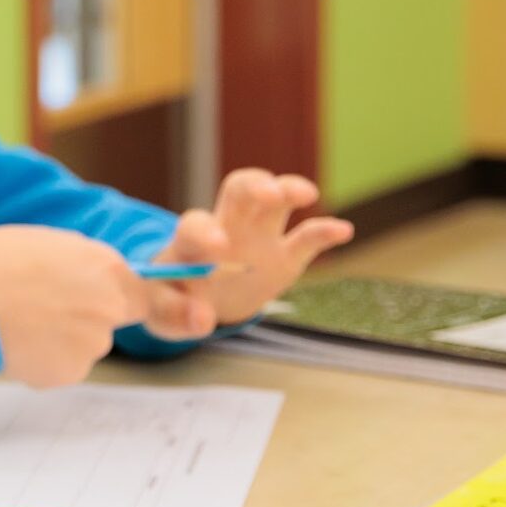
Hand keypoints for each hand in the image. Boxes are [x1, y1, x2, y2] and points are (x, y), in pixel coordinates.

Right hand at [0, 225, 146, 386]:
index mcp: (107, 269)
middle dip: (86, 319)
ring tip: (21, 324)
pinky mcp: (69, 372)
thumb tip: (94, 278)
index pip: (138, 294)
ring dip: (61, 341)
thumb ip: (84, 265)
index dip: (113, 298)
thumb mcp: (50, 244)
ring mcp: (91, 344)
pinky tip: (17, 343)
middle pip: (111, 322)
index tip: (90, 299)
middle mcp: (109, 307)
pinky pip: (62, 367)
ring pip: (84, 347)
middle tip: (44, 310)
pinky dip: (43, 360)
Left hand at [154, 170, 353, 327]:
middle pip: (239, 189)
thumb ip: (177, 315)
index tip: (219, 248)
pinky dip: (323, 231)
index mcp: (190, 240)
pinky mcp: (284, 255)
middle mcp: (226, 226)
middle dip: (254, 186)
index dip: (206, 231)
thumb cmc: (172, 297)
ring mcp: (258, 237)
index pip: (195, 224)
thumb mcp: (162, 310)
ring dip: (289, 189)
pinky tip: (343, 230)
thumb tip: (202, 321)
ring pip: (275, 200)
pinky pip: (305, 238)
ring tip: (306, 194)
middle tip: (269, 194)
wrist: (192, 302)